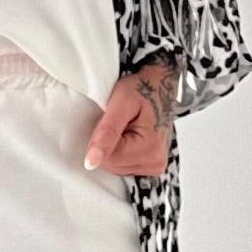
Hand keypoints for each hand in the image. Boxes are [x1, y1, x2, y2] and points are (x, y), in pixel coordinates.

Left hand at [83, 62, 179, 176]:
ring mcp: (154, 165)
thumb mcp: (121, 103)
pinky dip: (119, 150)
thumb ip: (106, 132)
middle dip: (106, 143)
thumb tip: (91, 162)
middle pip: (109, 165)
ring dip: (112, 146)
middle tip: (119, 122)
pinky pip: (122, 164)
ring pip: (114, 166)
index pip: (105, 159)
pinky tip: (127, 135)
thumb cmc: (143, 90)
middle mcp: (155, 162)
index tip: (112, 120)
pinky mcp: (150, 165)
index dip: (100, 138)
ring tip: (124, 127)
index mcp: (149, 150)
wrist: (159, 86)